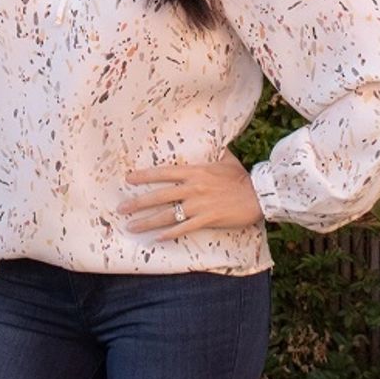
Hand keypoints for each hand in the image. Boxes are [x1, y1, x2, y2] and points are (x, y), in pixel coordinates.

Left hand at [119, 149, 264, 239]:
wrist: (258, 194)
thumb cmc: (241, 177)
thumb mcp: (225, 159)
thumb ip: (212, 151)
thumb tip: (209, 140)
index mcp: (195, 171)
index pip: (163, 172)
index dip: (144, 176)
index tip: (128, 179)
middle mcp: (193, 188)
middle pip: (159, 195)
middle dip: (138, 202)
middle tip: (121, 208)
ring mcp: (199, 205)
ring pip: (167, 214)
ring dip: (147, 221)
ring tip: (132, 226)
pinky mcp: (207, 219)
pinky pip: (184, 228)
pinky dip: (170, 234)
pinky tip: (157, 239)